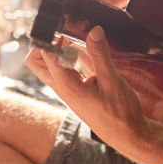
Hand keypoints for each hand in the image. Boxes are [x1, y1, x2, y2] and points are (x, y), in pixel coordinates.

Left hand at [26, 26, 149, 146]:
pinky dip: (66, 59)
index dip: (54, 39)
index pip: (47, 56)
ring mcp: (65, 91)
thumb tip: (93, 30)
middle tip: (63, 34)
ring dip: (55, 51)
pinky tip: (82, 53)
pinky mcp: (72, 92)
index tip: (67, 28)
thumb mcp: (112, 81)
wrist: (126, 135)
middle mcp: (61, 89)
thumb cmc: (120, 113)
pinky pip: (61, 72)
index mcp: (68, 86)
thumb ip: (100, 55)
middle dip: (44, 44)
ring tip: (73, 40)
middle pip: (36, 62)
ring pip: (47, 67)